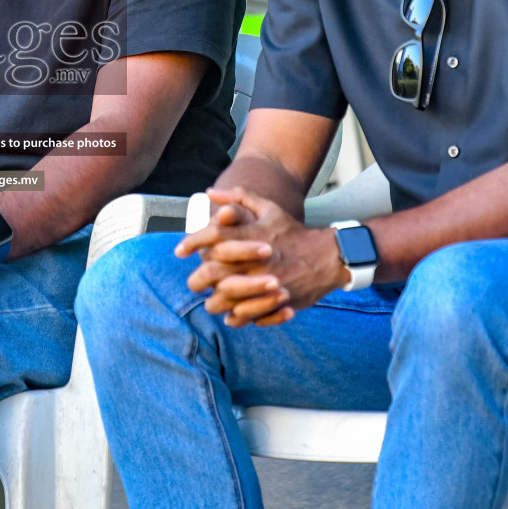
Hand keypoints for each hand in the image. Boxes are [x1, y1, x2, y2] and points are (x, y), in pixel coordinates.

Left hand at [175, 188, 347, 327]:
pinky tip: (232, 311)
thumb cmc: (292, 231)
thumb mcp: (268, 208)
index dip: (191, 243)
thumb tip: (209, 192)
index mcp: (250, 237)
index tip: (179, 251)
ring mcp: (264, 285)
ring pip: (224, 300)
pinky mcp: (275, 303)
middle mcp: (254, 261)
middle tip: (195, 282)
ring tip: (212, 299)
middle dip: (197, 280)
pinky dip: (236, 316)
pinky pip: (245, 316)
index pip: (211, 237)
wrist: (328, 256)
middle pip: (211, 274)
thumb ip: (238, 198)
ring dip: (214, 301)